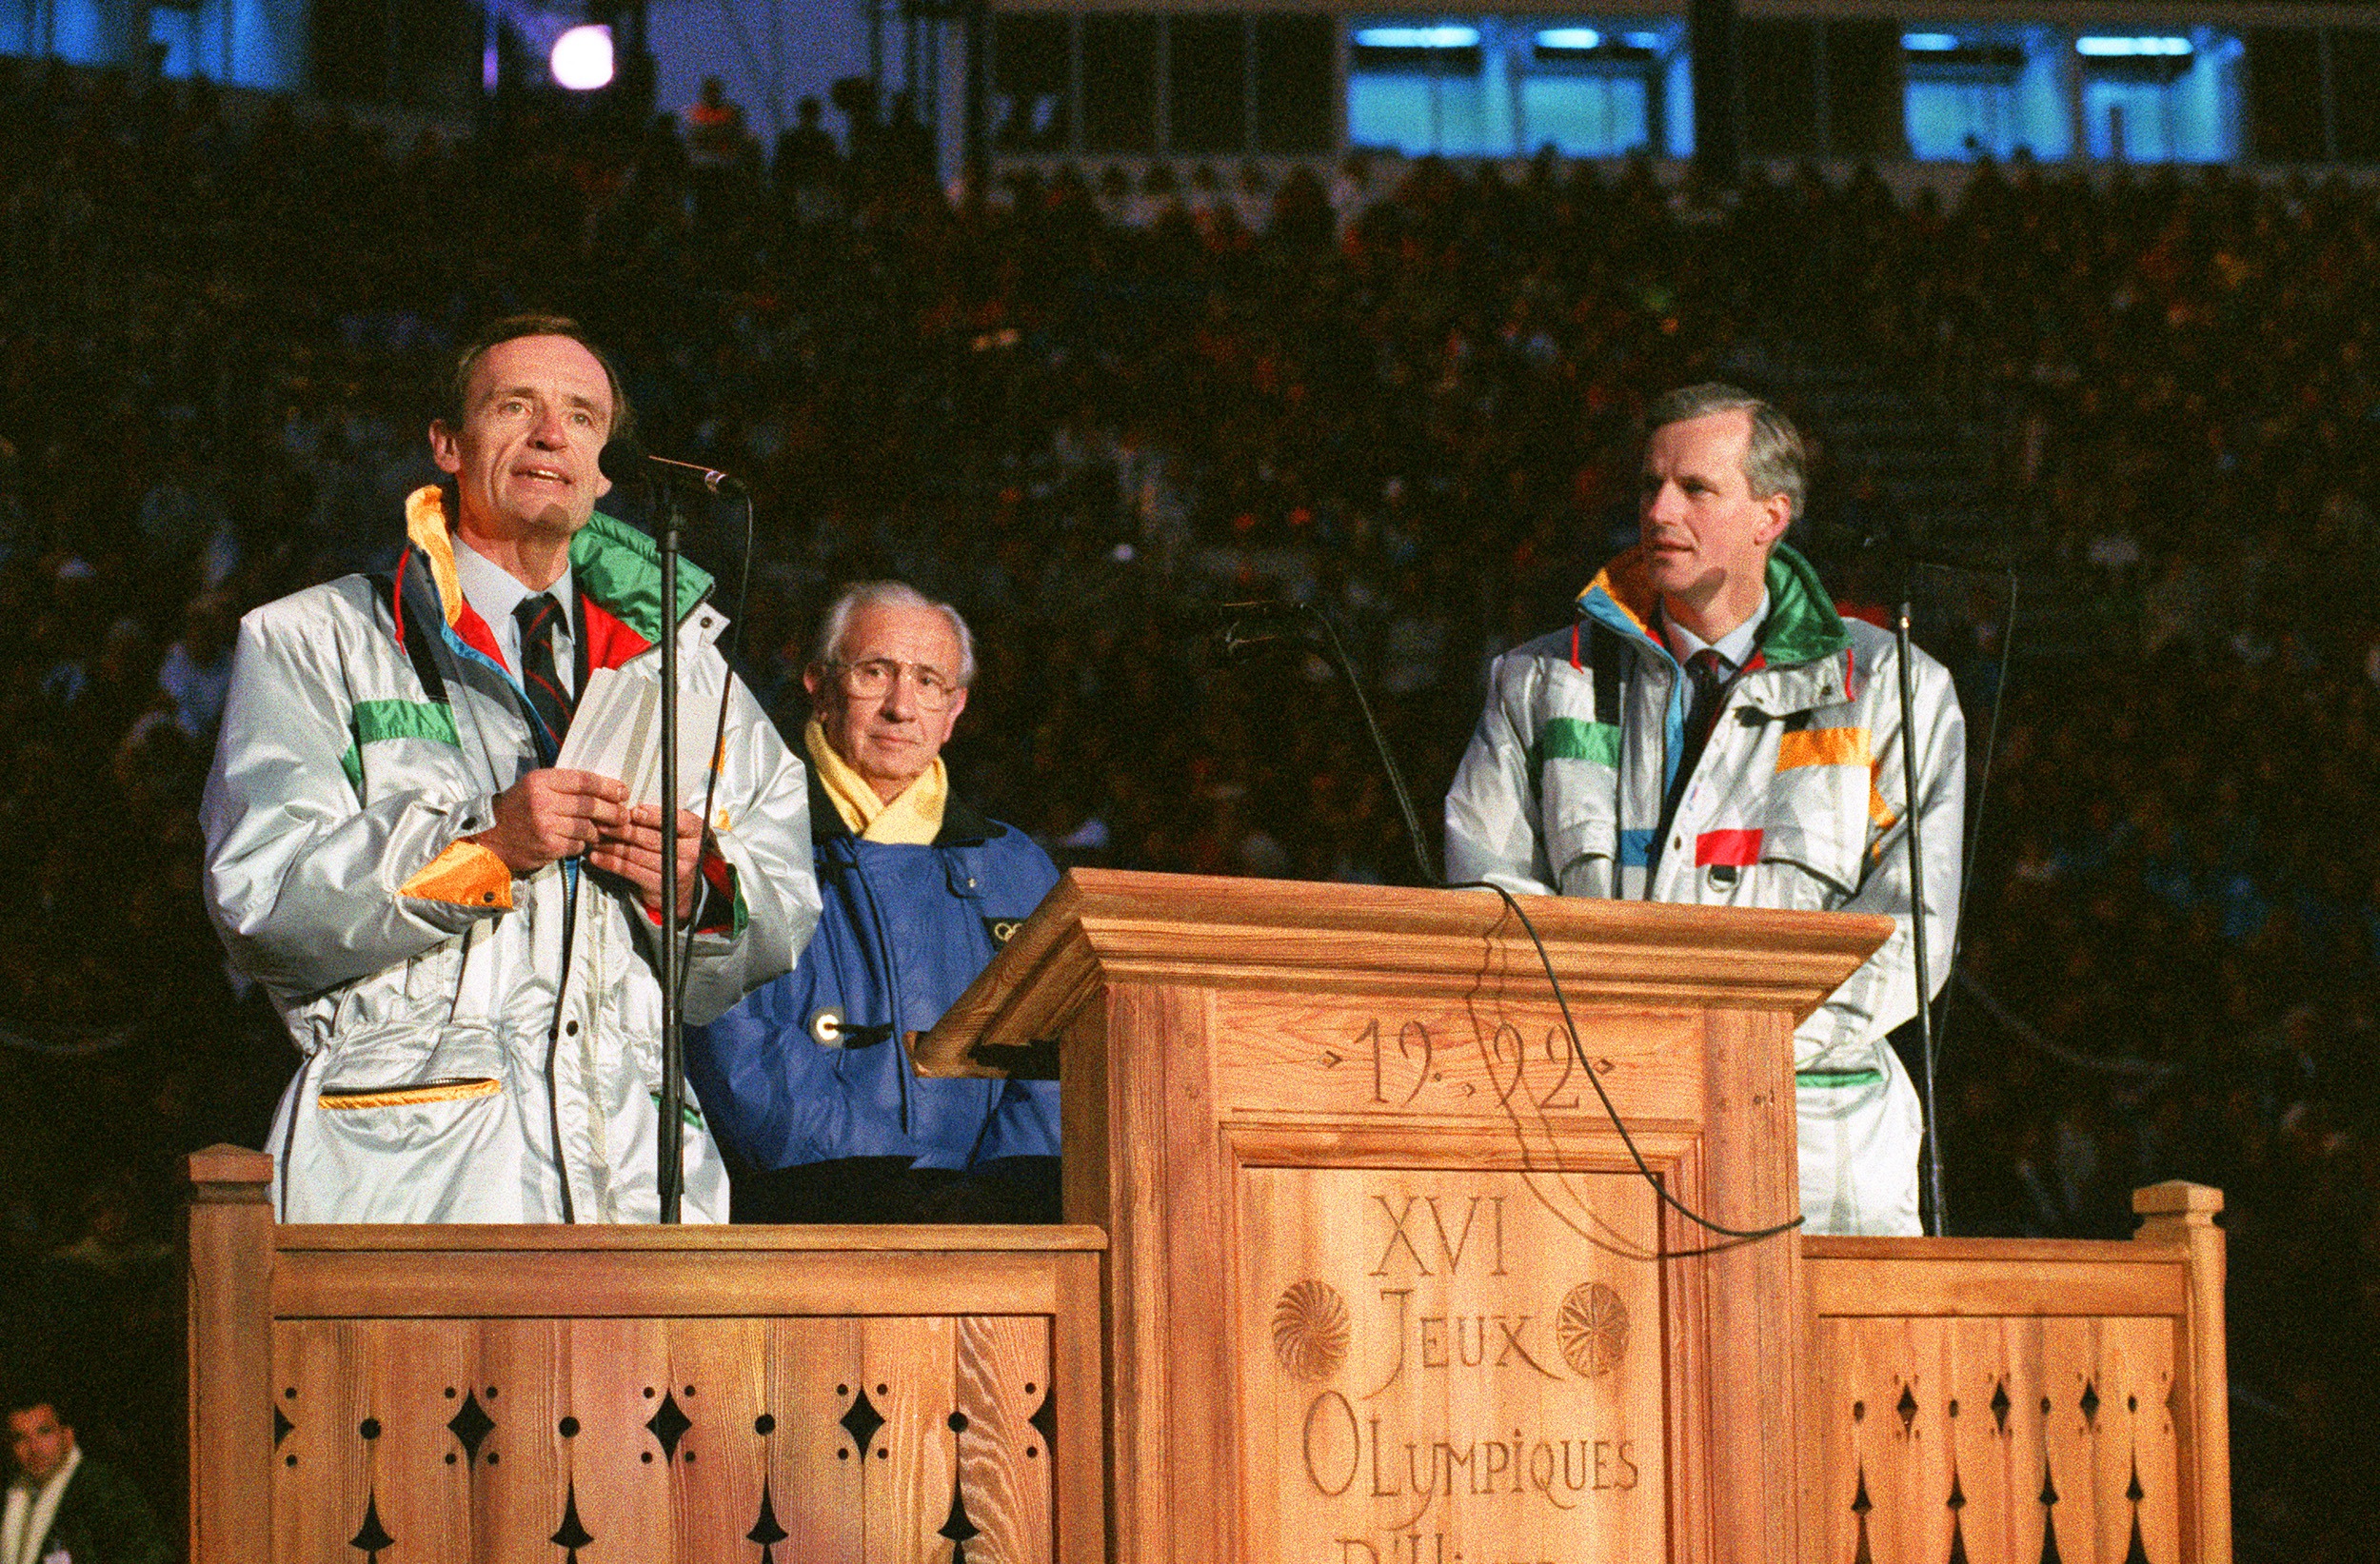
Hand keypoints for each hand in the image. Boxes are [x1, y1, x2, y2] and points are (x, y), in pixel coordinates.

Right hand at [471, 770, 626, 875]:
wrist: (489, 838)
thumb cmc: (517, 810)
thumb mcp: (535, 787)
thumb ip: (564, 786)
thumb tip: (605, 789)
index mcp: (541, 781)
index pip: (584, 780)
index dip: (608, 786)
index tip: (622, 791)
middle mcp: (543, 800)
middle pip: (590, 805)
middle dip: (612, 811)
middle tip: (622, 815)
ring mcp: (545, 825)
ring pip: (587, 827)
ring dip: (595, 831)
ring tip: (596, 830)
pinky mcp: (548, 846)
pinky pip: (578, 845)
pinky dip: (580, 844)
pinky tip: (573, 841)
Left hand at [589, 804, 706, 919]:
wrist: (683, 884)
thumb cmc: (675, 849)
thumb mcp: (675, 829)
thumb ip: (657, 820)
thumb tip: (628, 811)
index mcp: (695, 832)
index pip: (673, 821)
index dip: (652, 816)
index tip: (633, 812)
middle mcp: (689, 852)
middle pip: (651, 839)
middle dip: (623, 830)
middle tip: (603, 824)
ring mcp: (675, 870)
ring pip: (637, 855)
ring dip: (612, 846)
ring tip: (596, 840)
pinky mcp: (660, 885)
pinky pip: (630, 871)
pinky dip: (611, 863)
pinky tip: (598, 857)